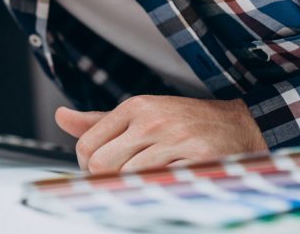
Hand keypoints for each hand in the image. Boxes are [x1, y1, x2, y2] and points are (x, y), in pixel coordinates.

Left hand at [55, 95, 267, 173]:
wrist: (239, 125)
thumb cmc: (182, 122)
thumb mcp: (141, 113)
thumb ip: (99, 121)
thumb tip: (60, 116)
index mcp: (135, 107)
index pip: (88, 145)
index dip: (86, 166)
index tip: (99, 173)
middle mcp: (153, 120)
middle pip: (103, 164)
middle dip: (104, 181)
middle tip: (118, 185)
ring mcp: (176, 139)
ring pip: (128, 178)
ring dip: (131, 189)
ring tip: (142, 186)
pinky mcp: (198, 159)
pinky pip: (160, 184)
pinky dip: (155, 192)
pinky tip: (161, 188)